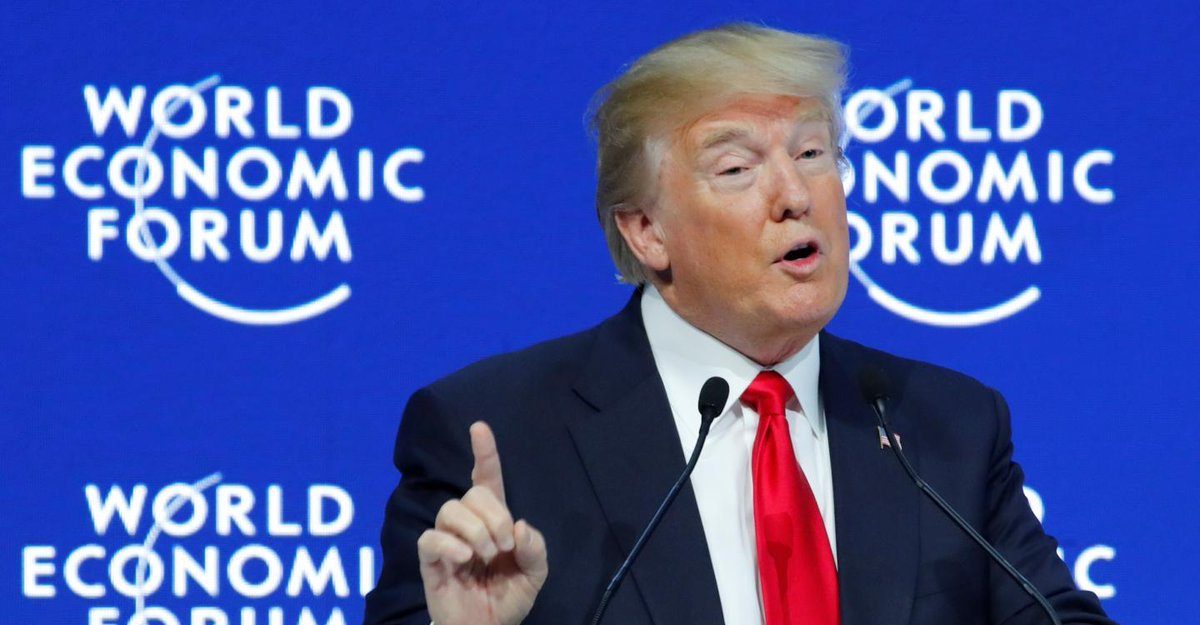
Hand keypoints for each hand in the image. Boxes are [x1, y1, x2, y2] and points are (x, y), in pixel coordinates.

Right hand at [418, 421, 548, 624]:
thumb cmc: (507, 598)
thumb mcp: (535, 573)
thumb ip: (535, 548)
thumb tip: (520, 526)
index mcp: (494, 521)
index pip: (486, 479)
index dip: (484, 453)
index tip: (479, 427)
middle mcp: (468, 525)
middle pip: (472, 495)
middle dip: (495, 515)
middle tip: (505, 544)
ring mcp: (447, 542)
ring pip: (450, 509)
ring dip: (475, 529)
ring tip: (486, 554)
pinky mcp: (431, 562)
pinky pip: (431, 539)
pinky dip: (450, 544)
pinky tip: (465, 558)